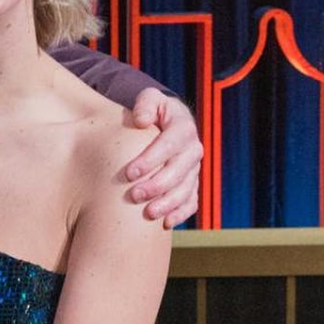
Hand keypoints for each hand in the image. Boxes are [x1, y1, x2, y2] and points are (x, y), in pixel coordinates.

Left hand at [125, 89, 202, 227]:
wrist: (167, 124)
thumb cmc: (152, 111)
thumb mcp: (149, 99)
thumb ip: (145, 104)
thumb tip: (142, 120)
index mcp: (183, 128)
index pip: (169, 145)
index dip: (150, 160)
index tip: (130, 173)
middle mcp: (193, 150)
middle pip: (179, 171)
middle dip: (157, 185)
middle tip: (134, 196)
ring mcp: (194, 170)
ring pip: (186, 190)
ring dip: (168, 204)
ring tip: (148, 214)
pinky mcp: (192, 184)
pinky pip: (192, 202)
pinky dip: (181, 214)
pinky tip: (165, 223)